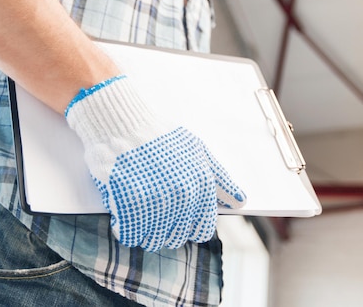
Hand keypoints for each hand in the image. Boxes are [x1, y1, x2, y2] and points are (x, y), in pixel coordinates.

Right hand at [65, 75, 245, 251]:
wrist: (123, 122)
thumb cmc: (159, 135)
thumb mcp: (198, 150)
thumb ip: (220, 179)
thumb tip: (240, 201)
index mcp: (202, 185)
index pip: (201, 230)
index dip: (187, 225)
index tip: (175, 215)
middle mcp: (183, 196)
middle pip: (175, 238)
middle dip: (164, 228)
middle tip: (151, 206)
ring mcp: (156, 201)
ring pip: (152, 240)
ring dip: (143, 230)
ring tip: (136, 206)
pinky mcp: (129, 204)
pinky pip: (129, 235)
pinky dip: (123, 227)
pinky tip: (122, 208)